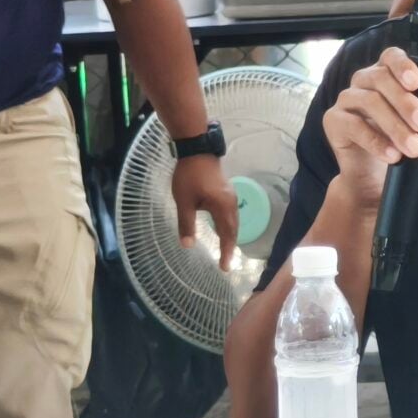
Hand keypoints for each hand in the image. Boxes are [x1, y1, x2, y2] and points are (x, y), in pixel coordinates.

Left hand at [174, 154, 239, 270]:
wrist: (197, 150)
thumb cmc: (189, 176)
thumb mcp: (184, 202)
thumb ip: (186, 224)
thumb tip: (187, 245)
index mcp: (222, 208)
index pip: (227, 235)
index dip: (226, 252)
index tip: (225, 268)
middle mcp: (230, 203)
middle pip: (233, 229)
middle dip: (230, 246)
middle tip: (225, 262)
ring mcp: (230, 196)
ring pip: (233, 221)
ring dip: (230, 236)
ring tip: (225, 248)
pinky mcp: (226, 191)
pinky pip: (231, 213)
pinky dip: (228, 225)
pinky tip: (222, 227)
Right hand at [324, 47, 417, 204]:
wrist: (379, 184)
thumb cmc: (408, 150)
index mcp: (389, 76)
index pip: (392, 56)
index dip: (403, 64)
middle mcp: (365, 82)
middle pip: (381, 78)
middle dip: (406, 102)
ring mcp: (346, 99)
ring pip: (368, 101)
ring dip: (394, 126)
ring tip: (414, 149)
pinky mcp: (333, 121)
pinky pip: (353, 124)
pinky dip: (375, 141)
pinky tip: (393, 156)